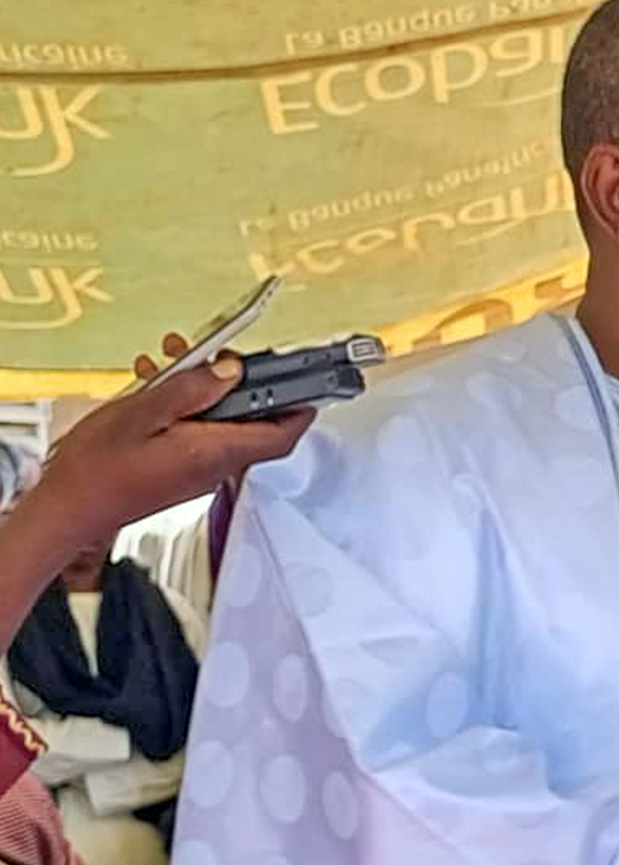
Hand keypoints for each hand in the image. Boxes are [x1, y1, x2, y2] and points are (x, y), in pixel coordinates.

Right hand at [32, 333, 313, 544]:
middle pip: (251, 422)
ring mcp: (195, 470)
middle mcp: (213, 465)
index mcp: (214, 452)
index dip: (300, 407)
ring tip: (173, 358)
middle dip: (238, 382)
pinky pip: (195, 432)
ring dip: (203, 388)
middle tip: (218, 355)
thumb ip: (190, 389)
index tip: (307, 380)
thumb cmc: (95, 470)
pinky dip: (183, 405)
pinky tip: (154, 384)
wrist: (65, 510)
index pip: (281, 434)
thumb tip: (231, 370)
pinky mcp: (178, 470)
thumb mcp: (141, 414)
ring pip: (219, 422)